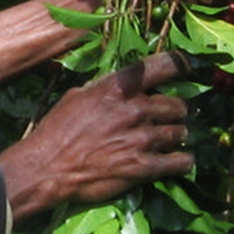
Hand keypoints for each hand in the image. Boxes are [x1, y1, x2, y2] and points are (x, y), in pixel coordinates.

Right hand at [0, 52, 194, 219]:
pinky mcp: (144, 167)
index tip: (186, 68)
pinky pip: (179, 162)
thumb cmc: (56, 130)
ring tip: (169, 141)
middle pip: (177, 105)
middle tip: (169, 118)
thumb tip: (121, 84)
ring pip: (180, 132)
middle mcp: (136, 109)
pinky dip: (182, 161)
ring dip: (176, 136)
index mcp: (119, 88)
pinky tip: (179, 161)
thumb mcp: (77, 96)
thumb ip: (105, 88)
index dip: (180, 65)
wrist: (47, 168)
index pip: (162, 66)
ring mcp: (142, 139)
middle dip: (175, 111)